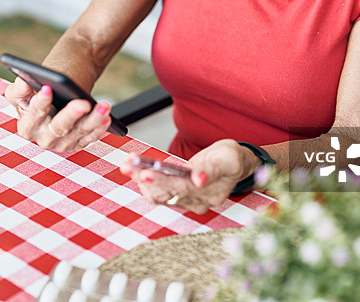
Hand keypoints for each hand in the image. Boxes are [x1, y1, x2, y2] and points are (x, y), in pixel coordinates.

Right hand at [4, 78, 110, 151]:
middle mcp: (43, 138)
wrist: (57, 95)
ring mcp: (62, 143)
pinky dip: (100, 127)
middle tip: (82, 102)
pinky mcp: (79, 143)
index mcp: (27, 126)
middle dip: (70, 114)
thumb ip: (18, 88)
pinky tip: (107, 117)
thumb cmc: (39, 90)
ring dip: (93, 120)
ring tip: (104, 106)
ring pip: (79, 132)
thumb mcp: (26, 89)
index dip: (40, 103)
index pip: (33, 116)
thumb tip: (22, 82)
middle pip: (58, 128)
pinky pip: (91, 137)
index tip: (47, 88)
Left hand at [120, 139, 261, 213]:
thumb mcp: (228, 158)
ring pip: (157, 194)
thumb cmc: (230, 159)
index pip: (182, 188)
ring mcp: (185, 202)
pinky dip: (144, 179)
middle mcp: (196, 202)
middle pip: (165, 192)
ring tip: (128, 164)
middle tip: (127, 165)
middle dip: (144, 177)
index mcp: (210, 194)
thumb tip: (199, 180)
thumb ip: (213, 169)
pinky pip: (156, 192)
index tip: (144, 172)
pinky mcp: (176, 197)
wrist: (231, 164)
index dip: (162, 180)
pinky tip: (136, 167)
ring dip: (140, 179)